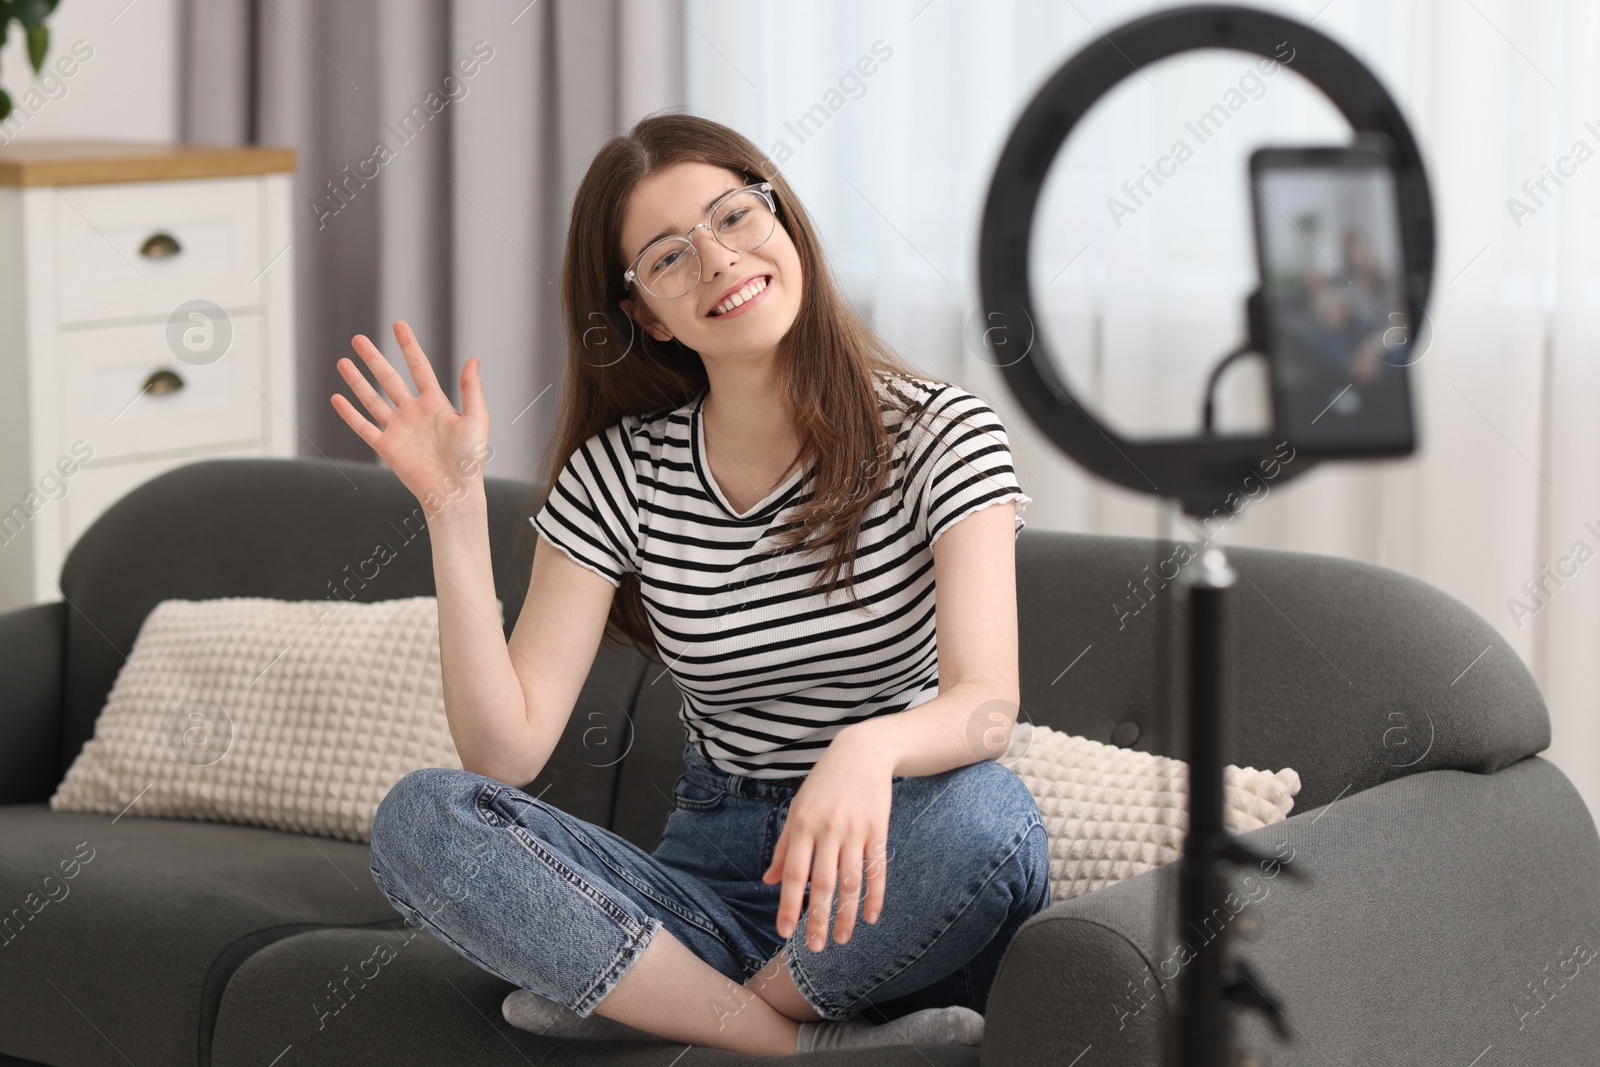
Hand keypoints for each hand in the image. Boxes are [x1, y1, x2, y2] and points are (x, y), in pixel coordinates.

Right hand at [331, 321, 488, 514]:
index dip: (408, 346)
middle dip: (373, 358)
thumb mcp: (476, 419)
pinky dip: (350, 414)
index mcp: (436, 403)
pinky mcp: (387, 447)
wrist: (454, 490)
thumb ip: (471, 390)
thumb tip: (473, 359)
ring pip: (372, 399)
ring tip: (342, 362)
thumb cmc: (471, 459)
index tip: (398, 325)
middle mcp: (414, 413)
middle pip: (389, 378)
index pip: (419, 367)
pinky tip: (336, 398)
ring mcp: (398, 429)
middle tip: (358, 338)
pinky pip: (364, 427)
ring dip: (357, 381)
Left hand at [761, 731, 896, 950]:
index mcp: (803, 825)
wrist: (862, 753)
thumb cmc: (823, 784)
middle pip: (823, 883)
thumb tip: (770, 881)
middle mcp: (828, 830)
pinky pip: (877, 869)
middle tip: (814, 947)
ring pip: (851, 881)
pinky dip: (875, 896)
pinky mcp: (878, 830)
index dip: (789, 905)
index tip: (785, 932)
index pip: (794, 874)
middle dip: (818, 919)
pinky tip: (871, 917)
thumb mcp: (797, 808)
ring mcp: (855, 831)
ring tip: (842, 939)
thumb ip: (784, 847)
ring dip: (847, 914)